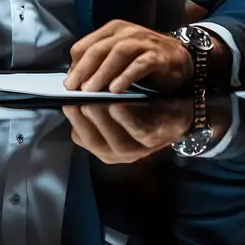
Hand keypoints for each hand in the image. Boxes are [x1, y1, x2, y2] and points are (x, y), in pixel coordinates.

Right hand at [63, 101, 193, 164]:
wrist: (179, 107)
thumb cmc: (142, 105)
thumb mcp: (115, 109)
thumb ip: (94, 106)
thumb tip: (72, 91)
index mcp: (105, 146)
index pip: (82, 138)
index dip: (73, 121)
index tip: (65, 102)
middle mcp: (120, 153)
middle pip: (96, 142)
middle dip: (83, 123)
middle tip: (74, 101)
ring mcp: (139, 150)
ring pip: (116, 142)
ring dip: (101, 122)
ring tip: (90, 103)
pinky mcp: (156, 139)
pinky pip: (138, 132)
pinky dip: (125, 120)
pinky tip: (115, 104)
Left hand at [64, 20, 192, 92]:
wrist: (180, 59)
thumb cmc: (146, 60)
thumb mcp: (119, 59)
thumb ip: (99, 64)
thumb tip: (75, 80)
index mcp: (112, 30)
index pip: (85, 45)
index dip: (75, 65)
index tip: (68, 83)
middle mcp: (127, 32)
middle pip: (98, 49)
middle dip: (83, 69)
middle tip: (72, 88)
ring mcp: (143, 42)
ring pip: (117, 53)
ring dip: (102, 73)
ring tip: (90, 90)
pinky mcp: (158, 56)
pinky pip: (140, 64)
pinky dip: (126, 76)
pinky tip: (116, 90)